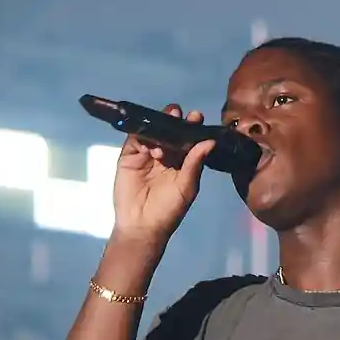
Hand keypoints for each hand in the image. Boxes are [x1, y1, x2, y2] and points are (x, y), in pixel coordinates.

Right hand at [111, 104, 216, 241]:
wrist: (141, 225)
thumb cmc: (168, 209)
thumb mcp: (186, 187)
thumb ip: (195, 163)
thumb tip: (210, 141)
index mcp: (183, 161)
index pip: (188, 139)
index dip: (192, 126)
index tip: (196, 117)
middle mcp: (165, 155)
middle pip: (169, 131)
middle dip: (173, 120)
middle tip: (176, 113)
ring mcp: (146, 154)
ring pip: (152, 132)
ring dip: (158, 128)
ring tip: (163, 131)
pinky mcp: (129, 156)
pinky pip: (134, 140)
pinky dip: (141, 136)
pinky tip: (148, 143)